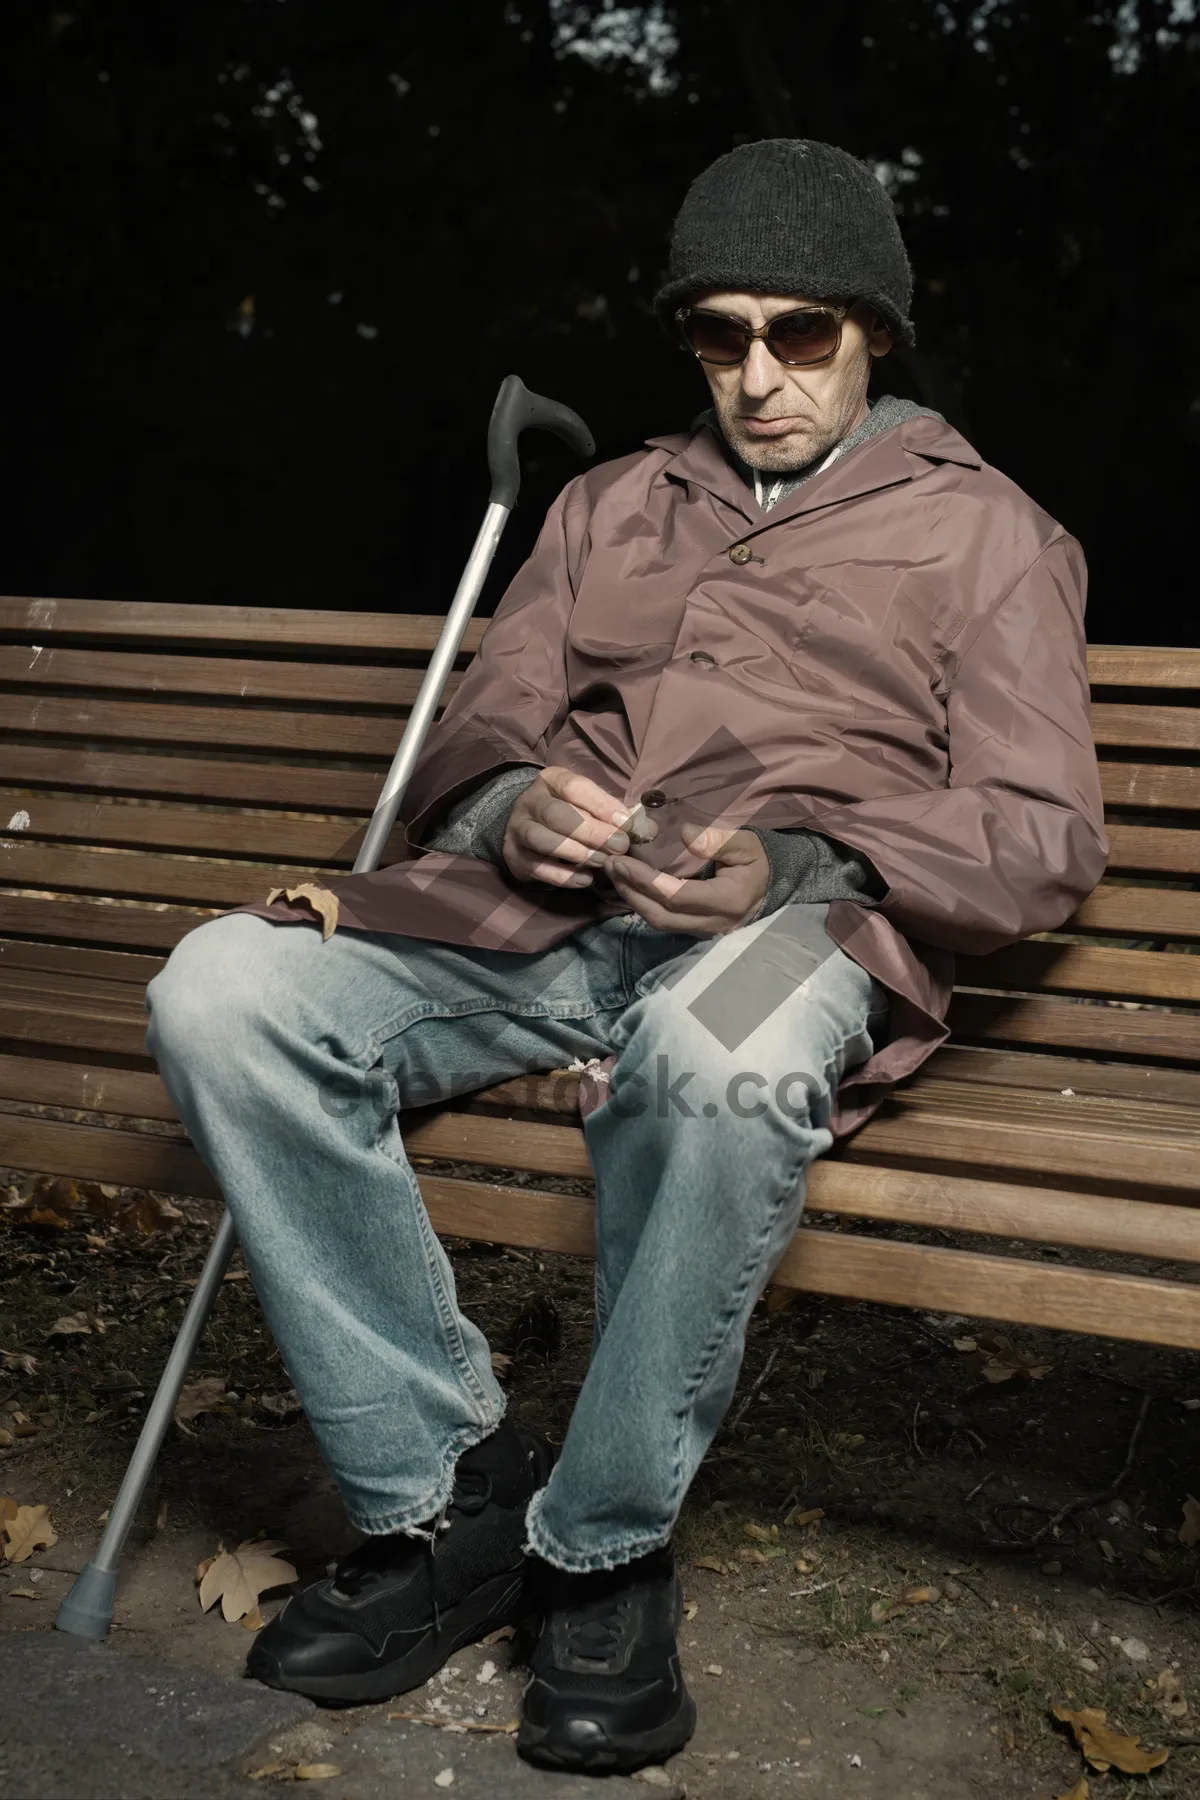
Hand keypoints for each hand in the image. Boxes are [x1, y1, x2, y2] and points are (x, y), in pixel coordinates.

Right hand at [503, 765, 647, 887]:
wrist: (527, 829)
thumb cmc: (569, 813)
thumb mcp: (590, 805)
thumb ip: (618, 815)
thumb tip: (649, 830)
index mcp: (552, 781)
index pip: (574, 787)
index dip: (601, 805)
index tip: (626, 823)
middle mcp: (530, 802)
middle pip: (555, 814)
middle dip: (590, 831)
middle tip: (619, 846)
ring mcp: (518, 830)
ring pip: (540, 839)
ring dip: (575, 852)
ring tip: (601, 862)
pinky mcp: (515, 857)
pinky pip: (537, 867)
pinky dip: (563, 876)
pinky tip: (585, 879)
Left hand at [603, 823, 769, 933]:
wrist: (773, 887)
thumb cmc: (759, 861)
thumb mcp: (745, 844)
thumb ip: (716, 840)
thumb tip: (684, 834)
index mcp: (727, 900)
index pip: (678, 896)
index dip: (647, 881)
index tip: (623, 861)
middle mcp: (714, 922)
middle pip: (662, 916)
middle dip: (631, 892)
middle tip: (610, 866)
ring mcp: (704, 931)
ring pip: (660, 924)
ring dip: (633, 900)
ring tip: (614, 874)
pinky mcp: (696, 931)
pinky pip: (664, 922)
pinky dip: (643, 905)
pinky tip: (629, 886)